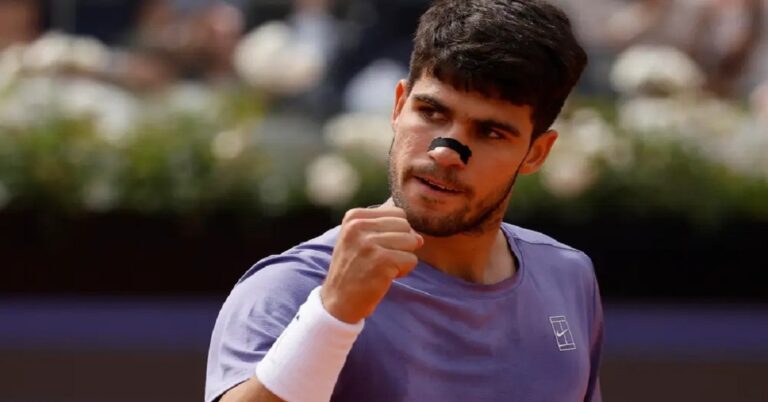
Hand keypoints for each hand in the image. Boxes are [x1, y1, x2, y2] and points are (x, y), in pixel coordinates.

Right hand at [320, 205, 422, 323]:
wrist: (339, 301)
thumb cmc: (354, 269)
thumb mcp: (359, 239)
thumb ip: (387, 229)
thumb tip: (419, 237)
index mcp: (354, 217)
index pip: (397, 213)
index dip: (395, 232)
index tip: (377, 248)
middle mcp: (359, 226)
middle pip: (405, 226)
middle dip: (401, 245)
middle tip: (382, 260)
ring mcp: (370, 243)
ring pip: (411, 241)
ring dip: (403, 258)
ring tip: (383, 268)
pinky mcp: (382, 261)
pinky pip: (411, 259)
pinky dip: (403, 271)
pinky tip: (385, 277)